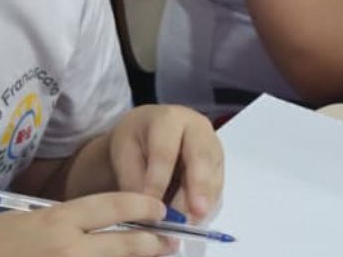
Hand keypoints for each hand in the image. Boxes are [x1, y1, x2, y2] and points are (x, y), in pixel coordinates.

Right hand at [0, 193, 176, 255]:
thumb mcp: (23, 224)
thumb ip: (60, 225)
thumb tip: (91, 229)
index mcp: (57, 222)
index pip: (113, 208)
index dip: (141, 208)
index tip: (159, 211)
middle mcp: (67, 249)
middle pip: (124, 245)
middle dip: (152, 244)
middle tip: (170, 242)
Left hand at [107, 105, 223, 222]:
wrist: (149, 132)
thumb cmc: (136, 141)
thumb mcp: (124, 155)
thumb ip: (134, 183)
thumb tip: (149, 214)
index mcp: (168, 119)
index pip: (165, 152)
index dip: (158, 181)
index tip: (152, 208)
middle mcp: (196, 127)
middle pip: (201, 157)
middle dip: (198, 187)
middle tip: (194, 213)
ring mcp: (211, 144)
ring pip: (213, 174)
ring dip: (202, 202)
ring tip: (187, 224)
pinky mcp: (218, 163)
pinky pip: (217, 186)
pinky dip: (207, 206)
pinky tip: (193, 218)